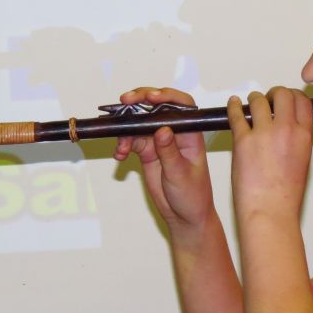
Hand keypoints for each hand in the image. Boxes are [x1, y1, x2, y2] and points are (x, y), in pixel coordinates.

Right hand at [113, 87, 213, 230]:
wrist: (184, 217)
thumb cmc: (193, 196)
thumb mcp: (181, 175)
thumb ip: (169, 152)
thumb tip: (162, 130)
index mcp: (191, 134)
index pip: (182, 105)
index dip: (166, 95)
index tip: (150, 97)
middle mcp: (175, 134)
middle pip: (157, 108)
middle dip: (140, 102)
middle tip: (124, 102)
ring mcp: (160, 142)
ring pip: (140, 124)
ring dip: (127, 129)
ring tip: (121, 146)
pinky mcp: (147, 152)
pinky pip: (131, 140)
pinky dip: (123, 144)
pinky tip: (119, 155)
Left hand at [226, 87, 312, 224]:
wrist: (270, 212)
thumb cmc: (285, 198)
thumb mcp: (303, 164)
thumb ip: (298, 142)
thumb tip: (291, 131)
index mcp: (304, 137)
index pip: (302, 101)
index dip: (294, 96)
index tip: (287, 98)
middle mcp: (286, 130)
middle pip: (282, 94)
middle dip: (274, 93)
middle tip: (268, 100)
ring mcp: (263, 134)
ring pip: (258, 100)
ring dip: (254, 99)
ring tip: (251, 103)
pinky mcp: (242, 140)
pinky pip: (236, 114)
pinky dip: (234, 107)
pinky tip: (233, 105)